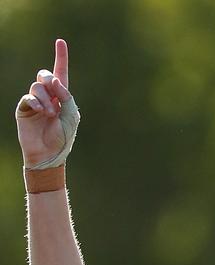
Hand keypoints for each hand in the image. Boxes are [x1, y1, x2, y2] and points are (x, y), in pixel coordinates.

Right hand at [15, 38, 79, 168]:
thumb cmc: (63, 138)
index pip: (60, 74)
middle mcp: (48, 97)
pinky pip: (29, 96)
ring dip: (46, 98)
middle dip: (51, 81)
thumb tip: (55, 80)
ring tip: (50, 114)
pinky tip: (41, 111)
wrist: (48, 155)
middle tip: (57, 94)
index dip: (61, 57)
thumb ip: (67, 97)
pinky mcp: (24, 108)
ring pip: (37, 85)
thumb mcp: (71, 117)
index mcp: (62, 98)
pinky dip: (36, 102)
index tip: (61, 42)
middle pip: (45, 75)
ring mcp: (35, 101)